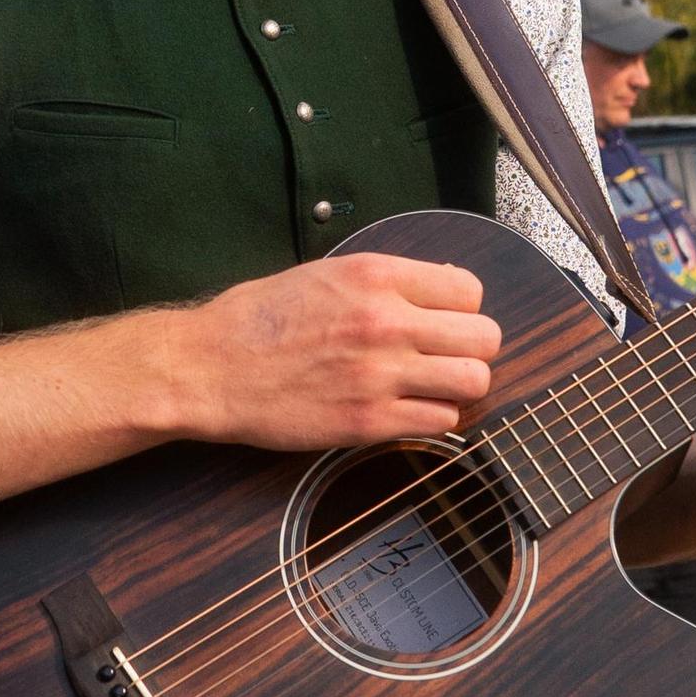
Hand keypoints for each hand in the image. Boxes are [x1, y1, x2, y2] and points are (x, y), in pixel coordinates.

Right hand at [165, 254, 502, 447]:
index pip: (469, 291)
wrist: (210, 369)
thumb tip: (446, 286)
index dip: (462, 310)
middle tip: (444, 359)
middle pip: (484, 338)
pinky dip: (432, 419)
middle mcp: (387, 322)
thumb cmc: (259, 319)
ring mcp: (380, 374)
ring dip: (459, 387)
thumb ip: (387, 282)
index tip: (443, 323)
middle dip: (470, 350)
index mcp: (377, 277)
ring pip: (473, 382)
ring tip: (431, 387)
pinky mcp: (369, 421)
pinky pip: (442, 422)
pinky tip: (406, 411)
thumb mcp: (326, 275)